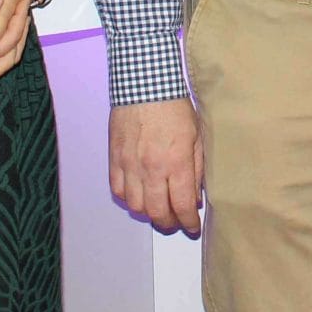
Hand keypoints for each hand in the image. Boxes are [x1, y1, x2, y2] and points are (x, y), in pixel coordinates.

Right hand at [109, 98, 203, 235]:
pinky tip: (138, 194)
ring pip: (136, 206)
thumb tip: (193, 196)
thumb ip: (197, 169)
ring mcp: (130, 164)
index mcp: (176, 162)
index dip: (188, 222)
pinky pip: (118, 190)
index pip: (182, 205)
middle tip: (175, 221)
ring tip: (157, 208)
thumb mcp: (197, 136)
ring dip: (148, 212)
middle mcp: (152, 168)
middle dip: (169, 223)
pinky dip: (128, 198)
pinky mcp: (115, 158)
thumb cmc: (174, 107)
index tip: (192, 226)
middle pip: (158, 212)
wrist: (145, 85)